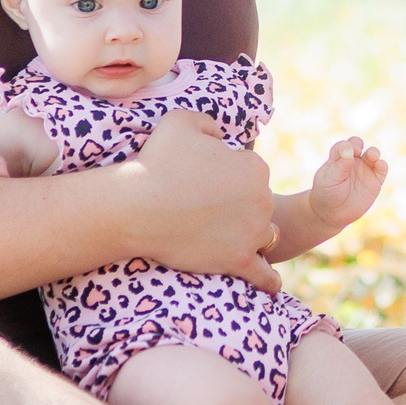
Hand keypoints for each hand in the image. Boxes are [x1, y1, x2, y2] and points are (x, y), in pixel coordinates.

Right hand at [127, 110, 281, 292]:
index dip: (227, 178)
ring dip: (253, 239)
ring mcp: (252, 232)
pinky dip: (268, 280)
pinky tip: (269, 284)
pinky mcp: (238, 261)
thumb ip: (209, 123)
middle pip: (258, 205)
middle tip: (205, 211)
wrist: (136, 207)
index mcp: (255, 166)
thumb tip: (220, 138)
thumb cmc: (155, 162)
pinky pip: (264, 275)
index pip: (251, 174)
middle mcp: (262, 199)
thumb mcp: (181, 120)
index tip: (203, 184)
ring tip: (229, 241)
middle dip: (240, 208)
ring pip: (264, 237)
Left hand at [308, 136, 388, 234]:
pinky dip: (382, 165)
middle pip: (357, 145)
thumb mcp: (329, 180)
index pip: (343, 146)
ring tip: (372, 156)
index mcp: (338, 159)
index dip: (346, 146)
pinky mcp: (375, 181)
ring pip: (372, 154)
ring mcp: (364, 170)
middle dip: (358, 145)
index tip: (347, 152)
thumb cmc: (327, 195)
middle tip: (356, 151)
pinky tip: (379, 165)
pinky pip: (382, 169)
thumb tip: (350, 150)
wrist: (332, 214)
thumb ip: (340, 166)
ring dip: (373, 152)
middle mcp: (352, 161)